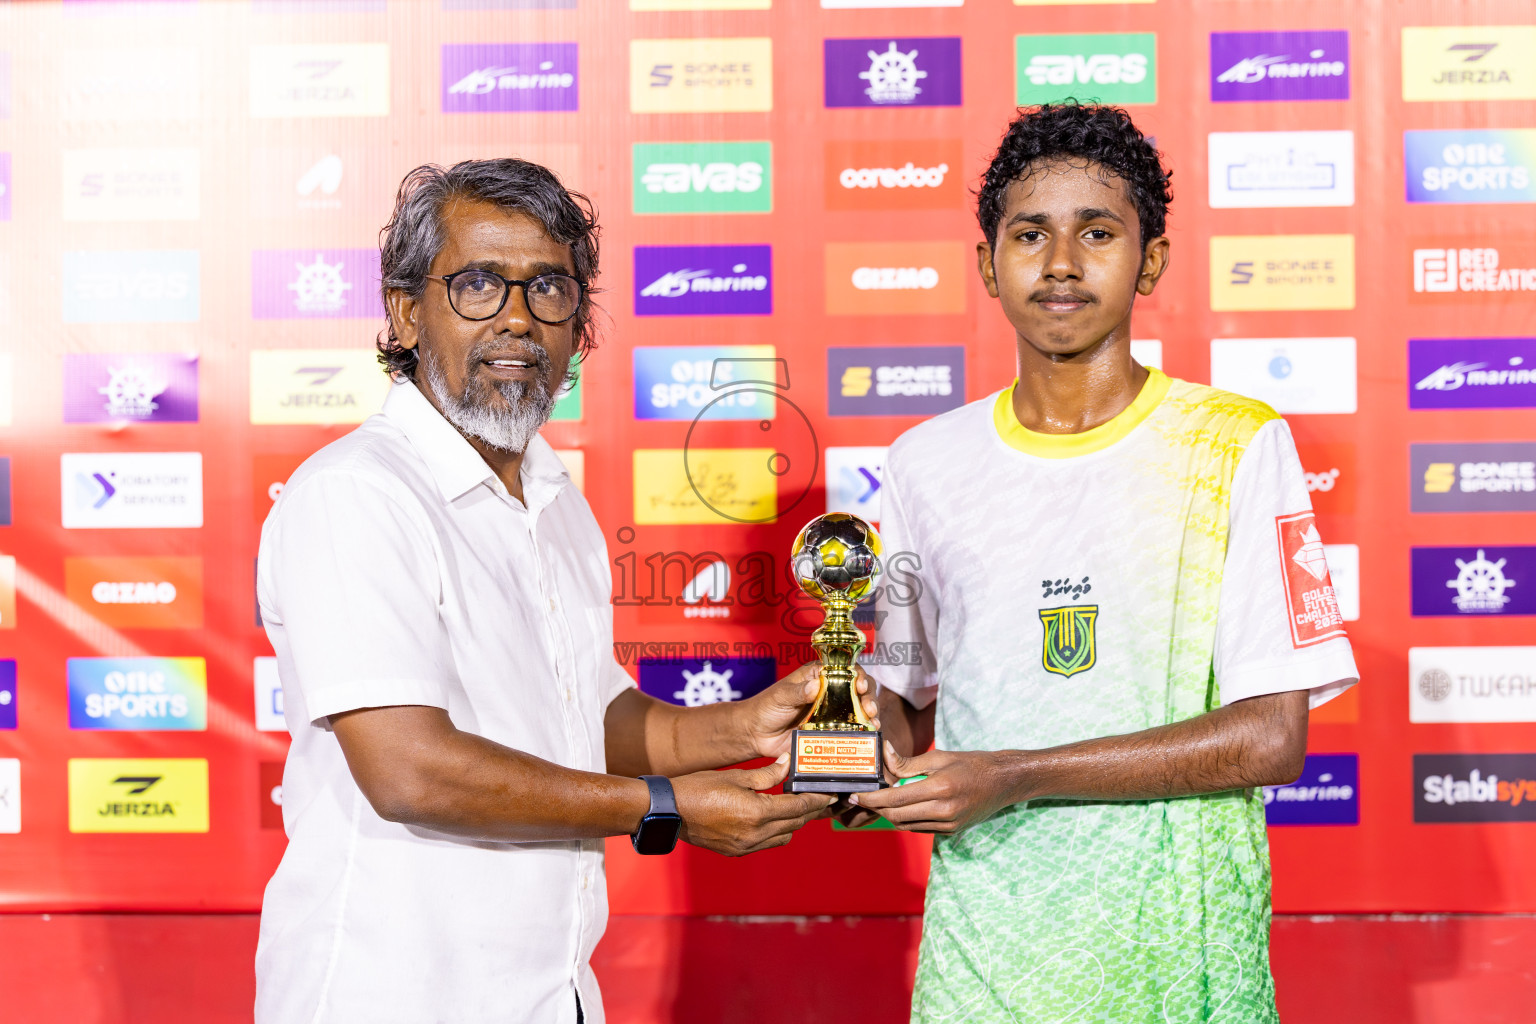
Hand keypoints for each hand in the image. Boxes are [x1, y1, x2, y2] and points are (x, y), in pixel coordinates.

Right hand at [672, 757, 835, 856]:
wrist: (669, 812)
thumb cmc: (699, 788)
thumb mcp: (736, 776)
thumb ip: (767, 773)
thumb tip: (788, 763)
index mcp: (757, 812)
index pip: (799, 807)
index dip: (817, 800)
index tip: (830, 792)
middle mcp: (755, 834)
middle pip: (795, 824)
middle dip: (809, 811)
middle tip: (819, 797)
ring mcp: (745, 847)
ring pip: (783, 837)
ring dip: (793, 823)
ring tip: (795, 806)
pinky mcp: (736, 852)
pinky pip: (766, 844)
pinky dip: (775, 833)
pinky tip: (771, 818)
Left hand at [743, 663, 880, 759]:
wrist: (755, 734)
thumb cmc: (766, 707)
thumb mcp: (780, 696)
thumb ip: (797, 691)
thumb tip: (814, 686)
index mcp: (818, 677)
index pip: (844, 669)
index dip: (857, 675)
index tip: (860, 685)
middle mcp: (829, 693)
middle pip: (857, 689)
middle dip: (868, 696)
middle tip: (870, 707)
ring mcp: (831, 713)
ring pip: (857, 710)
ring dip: (869, 714)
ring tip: (873, 721)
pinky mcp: (829, 732)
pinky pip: (849, 730)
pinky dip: (861, 732)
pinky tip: (869, 735)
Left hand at [849, 743, 1023, 833]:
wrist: (1004, 782)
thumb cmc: (972, 763)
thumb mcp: (940, 756)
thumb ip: (909, 762)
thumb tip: (884, 755)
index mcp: (941, 788)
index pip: (895, 799)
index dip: (872, 798)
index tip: (855, 794)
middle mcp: (945, 810)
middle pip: (897, 816)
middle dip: (876, 808)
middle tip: (863, 797)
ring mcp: (949, 824)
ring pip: (905, 825)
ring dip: (889, 814)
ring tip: (880, 800)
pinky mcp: (951, 831)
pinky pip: (919, 828)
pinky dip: (905, 819)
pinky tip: (902, 806)